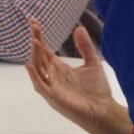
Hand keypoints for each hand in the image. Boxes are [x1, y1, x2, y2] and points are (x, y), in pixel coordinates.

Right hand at [25, 18, 129, 133]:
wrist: (103, 110)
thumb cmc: (97, 90)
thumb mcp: (92, 63)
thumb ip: (85, 47)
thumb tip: (79, 28)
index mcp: (59, 68)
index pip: (44, 50)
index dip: (39, 36)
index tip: (33, 22)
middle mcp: (52, 76)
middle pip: (39, 56)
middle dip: (36, 41)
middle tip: (33, 26)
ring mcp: (51, 86)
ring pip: (38, 68)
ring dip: (35, 54)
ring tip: (34, 41)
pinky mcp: (53, 97)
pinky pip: (40, 86)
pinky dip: (34, 76)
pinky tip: (30, 65)